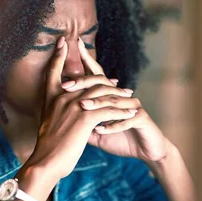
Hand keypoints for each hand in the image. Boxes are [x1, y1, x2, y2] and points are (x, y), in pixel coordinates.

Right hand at [28, 37, 136, 179]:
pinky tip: (131, 113)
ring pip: (101, 93)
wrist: (46, 161)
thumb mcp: (48, 123)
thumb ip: (56, 111)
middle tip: (117, 81)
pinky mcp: (85, 117)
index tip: (64, 40)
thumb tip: (62, 109)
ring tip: (129, 97)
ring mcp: (73, 105)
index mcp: (50, 96)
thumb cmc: (47, 146)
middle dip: (103, 77)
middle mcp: (61, 97)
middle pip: (86, 79)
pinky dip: (121, 110)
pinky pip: (108, 109)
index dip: (59, 54)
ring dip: (118, 94)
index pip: (54, 69)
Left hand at [61, 38, 170, 161]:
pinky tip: (99, 130)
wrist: (143, 152)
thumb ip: (80, 122)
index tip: (72, 48)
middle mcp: (121, 96)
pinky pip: (125, 120)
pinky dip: (111, 126)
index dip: (86, 61)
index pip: (95, 75)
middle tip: (66, 86)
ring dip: (97, 104)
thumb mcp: (93, 132)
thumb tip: (59, 114)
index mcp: (109, 96)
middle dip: (84, 83)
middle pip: (102, 84)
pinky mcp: (142, 118)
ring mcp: (132, 105)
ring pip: (112, 101)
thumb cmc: (117, 139)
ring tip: (82, 106)